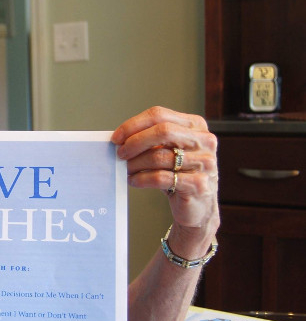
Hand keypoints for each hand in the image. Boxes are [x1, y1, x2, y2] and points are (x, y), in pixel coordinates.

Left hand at [111, 106, 219, 257]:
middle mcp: (204, 141)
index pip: (159, 115)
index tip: (116, 137)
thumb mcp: (169, 151)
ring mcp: (204, 162)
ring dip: (135, 163)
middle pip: (162, 131)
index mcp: (195, 125)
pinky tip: (134, 180)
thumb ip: (151, 140)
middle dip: (135, 142)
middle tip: (120, 153)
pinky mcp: (199, 184)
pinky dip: (142, 179)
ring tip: (126, 169)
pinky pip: (161, 177)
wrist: (198, 206)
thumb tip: (120, 138)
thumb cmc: (180, 174)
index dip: (134, 125)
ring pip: (160, 156)